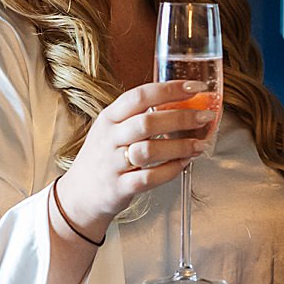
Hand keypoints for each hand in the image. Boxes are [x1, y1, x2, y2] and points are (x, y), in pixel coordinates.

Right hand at [55, 80, 216, 239]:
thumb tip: (182, 104)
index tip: (194, 87)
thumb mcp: (112, 130)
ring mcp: (113, 164)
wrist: (80, 195)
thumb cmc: (104, 158)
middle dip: (181, 118)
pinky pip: (149, 178)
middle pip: (147, 122)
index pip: (139, 96)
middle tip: (204, 116)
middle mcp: (109, 138)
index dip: (169, 90)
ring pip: (149, 150)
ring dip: (179, 146)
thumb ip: (138, 116)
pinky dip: (170, 171)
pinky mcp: (120, 187)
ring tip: (199, 144)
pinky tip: (184, 164)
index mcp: (109, 118)